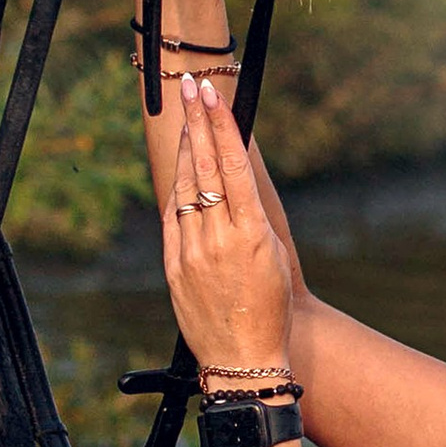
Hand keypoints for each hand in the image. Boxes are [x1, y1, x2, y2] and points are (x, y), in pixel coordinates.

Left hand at [163, 80, 294, 373]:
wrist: (242, 359)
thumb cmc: (269, 309)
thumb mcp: (273, 256)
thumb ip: (252, 216)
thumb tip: (235, 179)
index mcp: (252, 233)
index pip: (231, 165)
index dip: (221, 125)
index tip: (213, 95)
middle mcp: (218, 237)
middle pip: (204, 166)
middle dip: (197, 121)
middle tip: (191, 87)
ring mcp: (191, 251)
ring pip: (184, 187)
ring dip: (186, 149)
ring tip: (186, 118)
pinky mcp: (173, 266)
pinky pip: (172, 217)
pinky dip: (176, 188)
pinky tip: (179, 166)